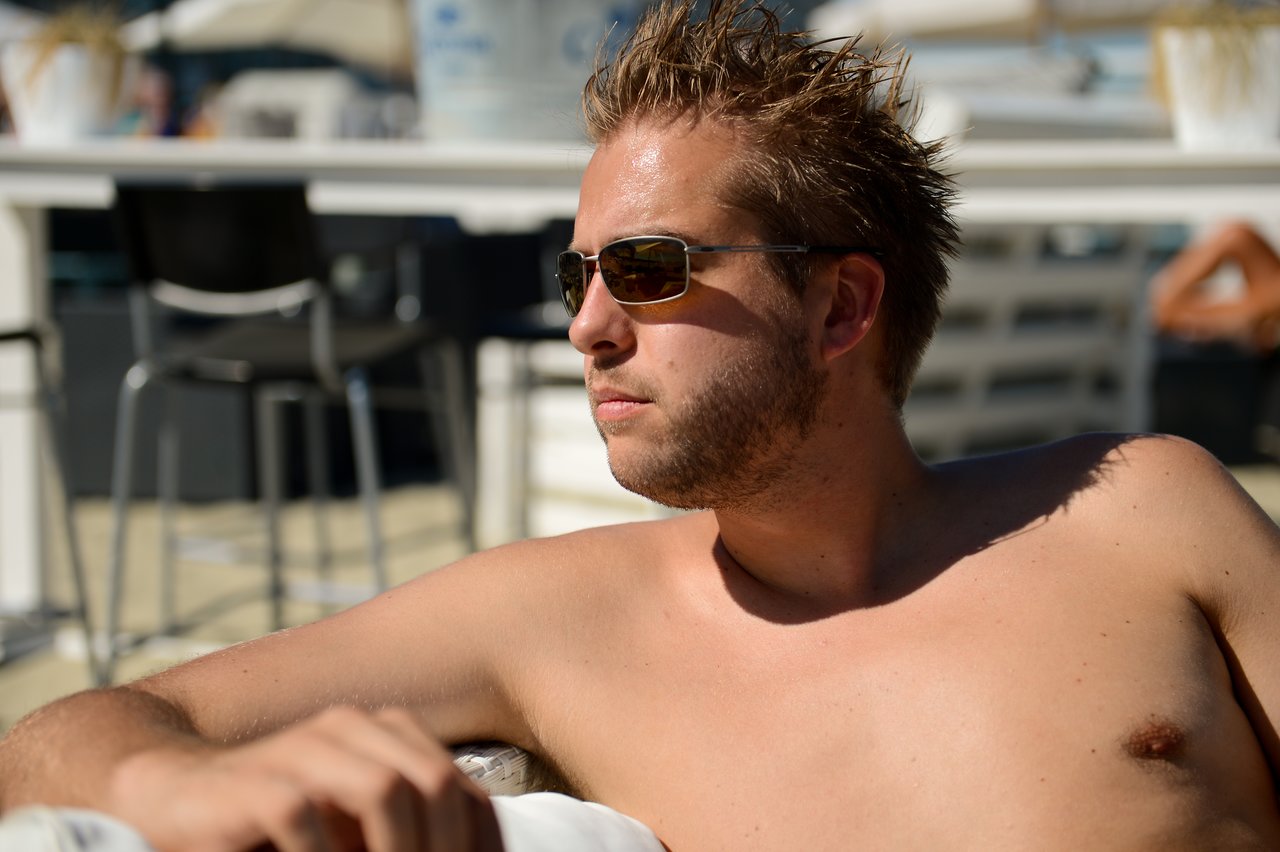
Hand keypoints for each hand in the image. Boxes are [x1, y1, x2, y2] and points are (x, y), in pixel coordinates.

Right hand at [109, 705, 502, 851]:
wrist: (173, 799)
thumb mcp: (353, 832)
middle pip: (433, 782)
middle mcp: (351, 729)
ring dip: (398, 851)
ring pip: (384, 789)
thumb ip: (404, 837)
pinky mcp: (256, 785)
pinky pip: (306, 817)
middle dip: (445, 848)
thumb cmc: (276, 828)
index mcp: (385, 735)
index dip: (481, 842)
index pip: (461, 788)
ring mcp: (302, 750)